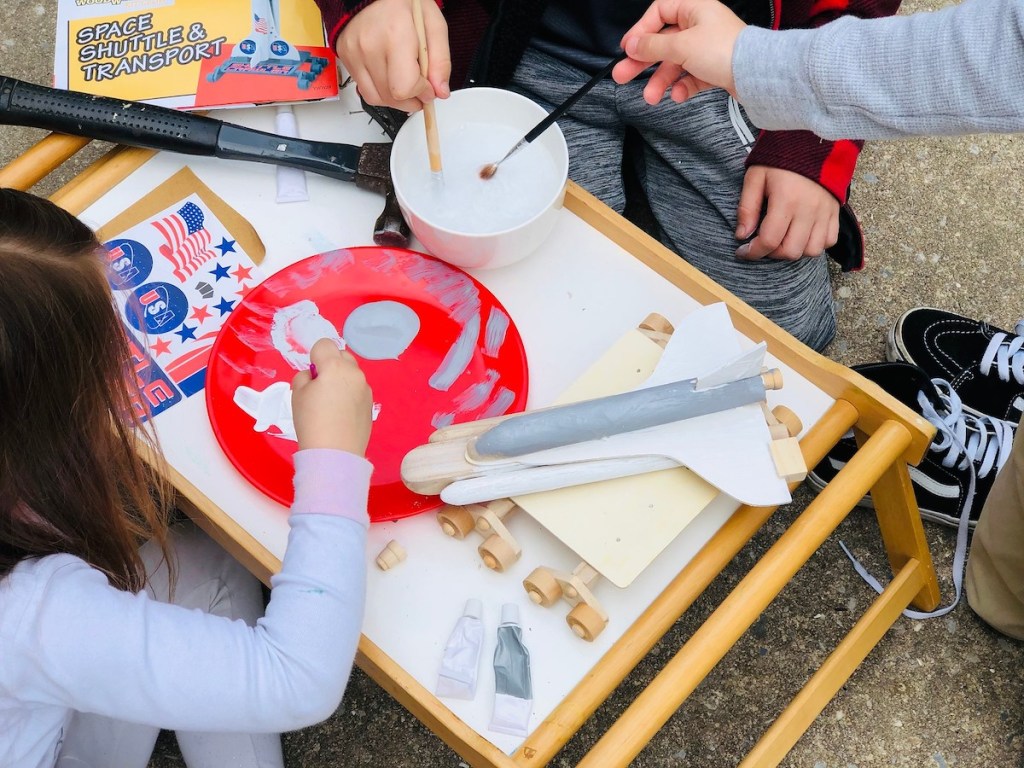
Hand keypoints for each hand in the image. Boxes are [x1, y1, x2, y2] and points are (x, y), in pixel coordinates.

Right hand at [291, 339, 372, 455]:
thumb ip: (305, 377)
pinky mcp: (370, 403)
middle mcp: (355, 373)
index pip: (324, 344)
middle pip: (342, 355)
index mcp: (335, 366)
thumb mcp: (297, 394)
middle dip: (331, 364)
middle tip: (320, 387)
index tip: (311, 376)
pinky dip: (349, 393)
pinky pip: (358, 389)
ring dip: (341, 379)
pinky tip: (341, 413)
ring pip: (351, 373)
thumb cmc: (311, 421)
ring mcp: (366, 388)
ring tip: (331, 404)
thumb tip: (315, 376)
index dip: (314, 356)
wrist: (334, 453)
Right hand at [336, 0, 450, 111]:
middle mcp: (369, 46)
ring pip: (377, 99)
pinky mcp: (346, 58)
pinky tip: (390, 77)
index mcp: (395, 34)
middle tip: (421, 87)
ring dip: (396, 99)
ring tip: (406, 83)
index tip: (429, 86)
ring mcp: (354, 53)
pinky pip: (364, 90)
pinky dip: (381, 91)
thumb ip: (441, 61)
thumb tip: (440, 91)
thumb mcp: (433, 25)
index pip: (405, 87)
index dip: (422, 93)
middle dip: (412, 99)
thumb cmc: (402, 2)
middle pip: (392, 97)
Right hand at [612, 0, 745, 104]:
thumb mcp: (680, 46)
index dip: (641, 30)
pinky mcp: (714, 68)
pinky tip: (678, 96)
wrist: (756, 76)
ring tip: (650, 97)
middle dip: (643, 62)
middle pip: (663, 41)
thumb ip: (652, 46)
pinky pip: (691, 76)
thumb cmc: (724, 51)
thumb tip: (631, 44)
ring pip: (676, 63)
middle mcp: (701, 25)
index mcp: (695, 8)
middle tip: (622, 75)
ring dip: (660, 81)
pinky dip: (682, 87)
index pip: (659, 12)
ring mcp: (708, 48)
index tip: (628, 48)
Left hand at [734, 166, 839, 260]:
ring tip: (782, 239)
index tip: (742, 251)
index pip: (769, 240)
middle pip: (790, 251)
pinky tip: (801, 235)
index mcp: (786, 200)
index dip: (753, 252)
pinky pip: (828, 241)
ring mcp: (825, 212)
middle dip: (771, 254)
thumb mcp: (755, 177)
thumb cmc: (780, 159)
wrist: (813, 141)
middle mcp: (808, 210)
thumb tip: (742, 235)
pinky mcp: (836, 212)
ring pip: (811, 251)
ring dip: (793, 251)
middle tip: (762, 243)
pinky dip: (814, 245)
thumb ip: (747, 207)